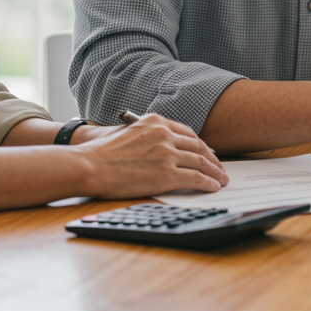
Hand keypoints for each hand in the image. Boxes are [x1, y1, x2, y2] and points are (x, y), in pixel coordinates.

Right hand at [75, 113, 227, 197]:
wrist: (89, 166)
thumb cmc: (103, 154)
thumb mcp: (130, 132)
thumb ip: (150, 136)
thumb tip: (168, 147)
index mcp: (156, 122)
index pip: (188, 133)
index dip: (202, 146)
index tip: (209, 154)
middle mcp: (165, 135)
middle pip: (198, 147)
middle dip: (213, 160)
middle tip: (220, 169)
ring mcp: (167, 154)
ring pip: (201, 163)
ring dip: (215, 173)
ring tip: (221, 180)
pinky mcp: (166, 174)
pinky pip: (195, 178)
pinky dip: (208, 183)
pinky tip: (213, 188)